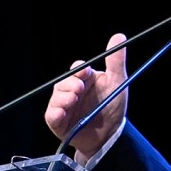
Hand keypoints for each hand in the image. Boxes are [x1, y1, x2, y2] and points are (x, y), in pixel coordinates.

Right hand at [44, 33, 128, 162]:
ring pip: (56, 97)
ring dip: (63, 97)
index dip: (79, 70)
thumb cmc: (112, 107)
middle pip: (64, 82)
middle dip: (70, 84)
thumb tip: (119, 36)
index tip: (85, 72)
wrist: (110, 135)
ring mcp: (63, 105)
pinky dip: (55, 113)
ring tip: (72, 99)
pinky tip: (62, 112)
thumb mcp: (117, 82)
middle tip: (79, 88)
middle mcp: (71, 90)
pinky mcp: (58, 122)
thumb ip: (116, 61)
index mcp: (84, 79)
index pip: (77, 70)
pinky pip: (52, 115)